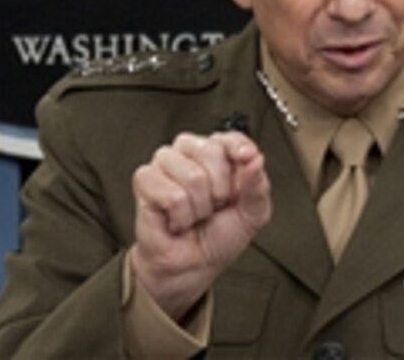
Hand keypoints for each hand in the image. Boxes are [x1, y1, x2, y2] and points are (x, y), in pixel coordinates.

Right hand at [129, 131, 271, 320]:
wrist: (192, 266)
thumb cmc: (217, 238)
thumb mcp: (252, 214)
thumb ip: (258, 185)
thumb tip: (256, 159)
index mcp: (216, 155)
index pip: (229, 136)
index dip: (239, 148)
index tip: (245, 160)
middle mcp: (189, 153)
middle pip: (211, 151)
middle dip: (219, 190)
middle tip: (213, 206)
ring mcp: (165, 164)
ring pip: (192, 175)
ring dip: (199, 207)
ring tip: (194, 214)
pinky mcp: (145, 179)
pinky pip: (173, 195)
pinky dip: (181, 216)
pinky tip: (177, 219)